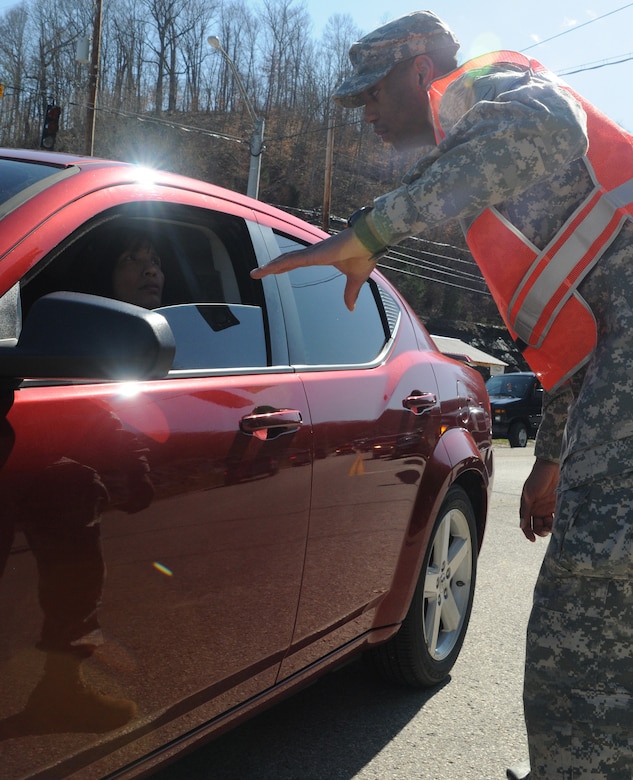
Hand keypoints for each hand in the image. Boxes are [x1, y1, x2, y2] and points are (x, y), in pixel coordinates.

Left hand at [251, 229, 376, 310]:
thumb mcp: (355, 280)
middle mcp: (313, 253)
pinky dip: (279, 264)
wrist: (371, 240)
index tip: (272, 270)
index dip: (284, 266)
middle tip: (257, 272)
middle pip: (287, 260)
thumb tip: (351, 308)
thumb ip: (351, 294)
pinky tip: (269, 268)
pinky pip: (293, 260)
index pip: (296, 262)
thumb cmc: (364, 254)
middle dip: (272, 267)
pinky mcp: (314, 254)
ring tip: (256, 273)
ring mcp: (312, 253)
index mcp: (320, 257)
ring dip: (270, 266)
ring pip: (286, 260)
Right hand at [519, 458, 558, 541]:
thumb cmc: (538, 478)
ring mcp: (547, 507)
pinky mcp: (557, 504)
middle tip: (546, 530)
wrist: (552, 466)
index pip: (526, 523)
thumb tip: (521, 526)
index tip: (532, 539)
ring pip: (547, 523)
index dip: (528, 532)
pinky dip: (558, 522)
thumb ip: (526, 510)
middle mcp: (537, 508)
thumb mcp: (529, 494)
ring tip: (553, 526)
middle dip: (540, 530)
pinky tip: (559, 523)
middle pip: (537, 525)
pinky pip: (557, 517)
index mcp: (528, 506)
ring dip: (549, 527)